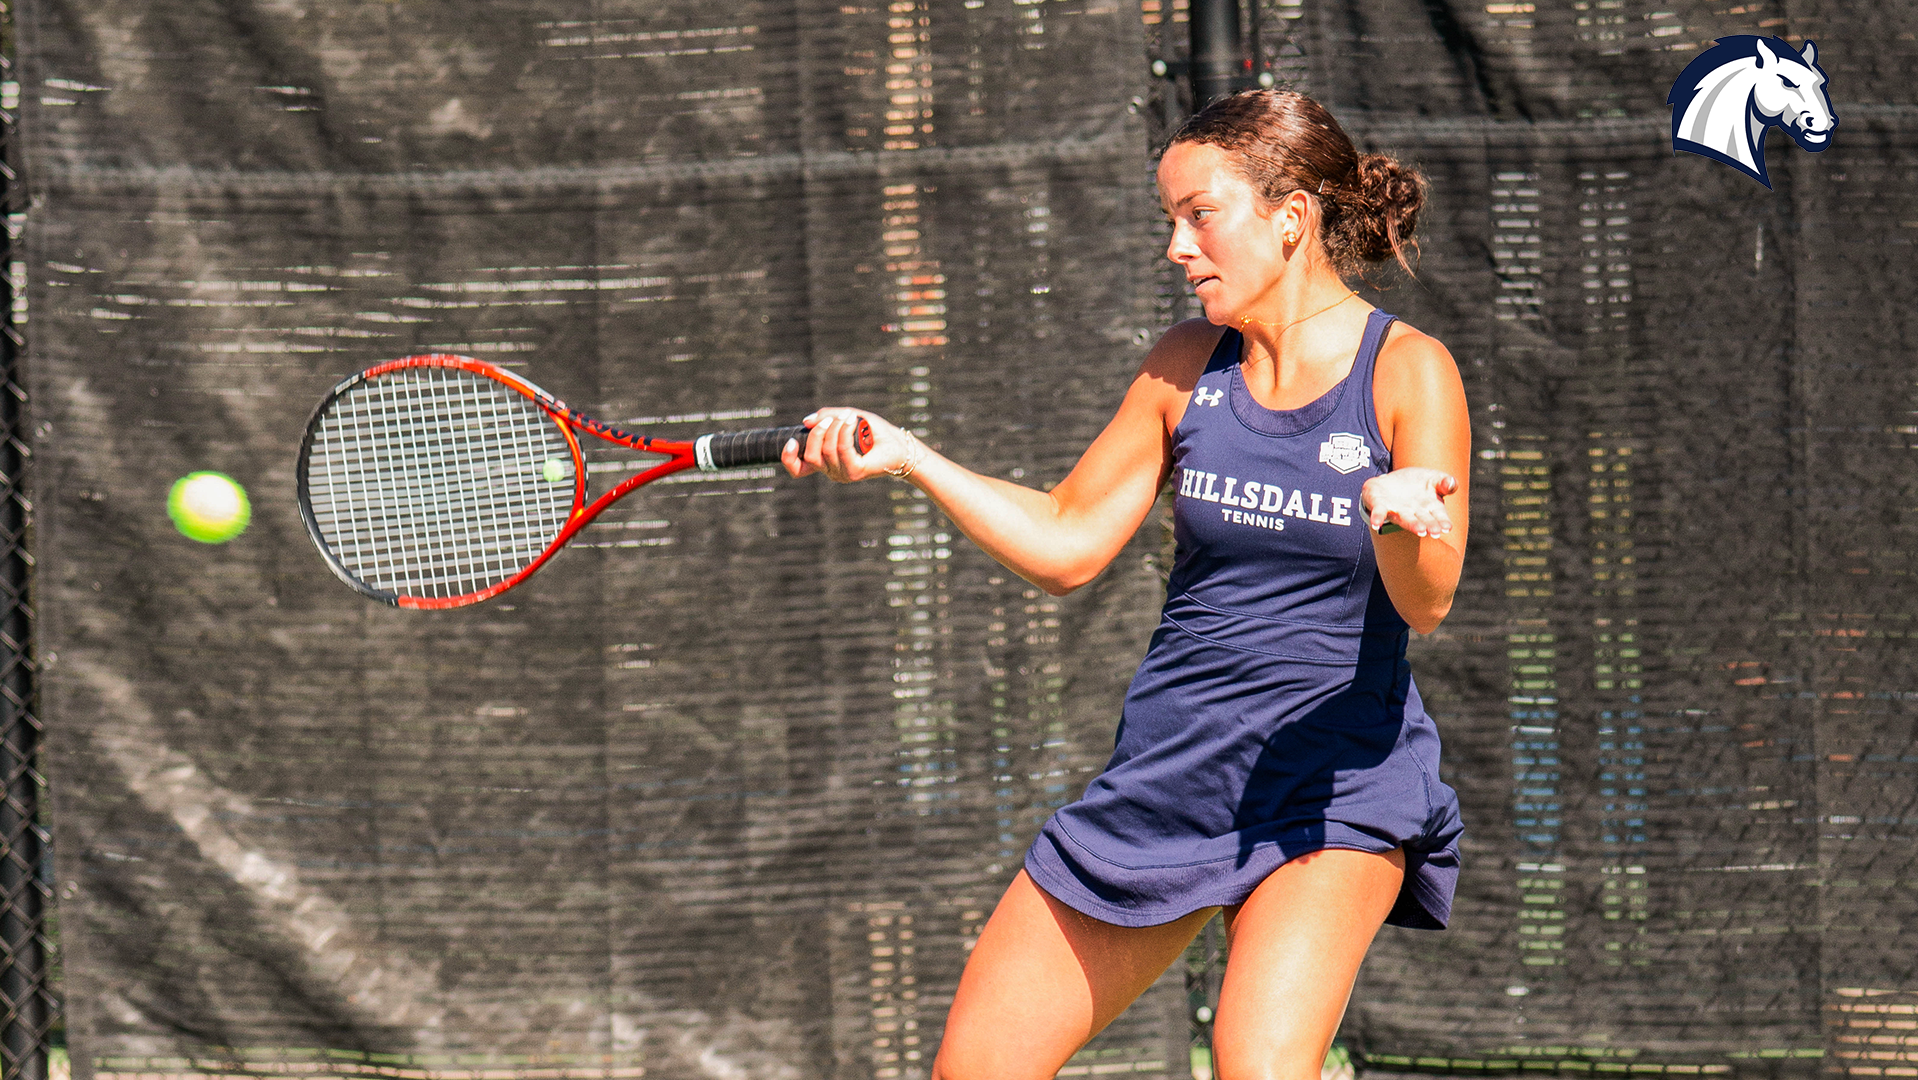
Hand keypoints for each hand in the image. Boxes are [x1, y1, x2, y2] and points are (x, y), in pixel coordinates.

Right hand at [781, 407, 917, 482]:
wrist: (899, 444)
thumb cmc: (873, 432)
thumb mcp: (846, 417)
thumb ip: (827, 416)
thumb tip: (807, 421)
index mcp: (825, 461)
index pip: (798, 469)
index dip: (789, 458)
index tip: (790, 442)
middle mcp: (831, 471)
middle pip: (811, 456)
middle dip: (818, 432)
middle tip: (834, 417)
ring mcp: (842, 474)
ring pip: (826, 451)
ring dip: (835, 428)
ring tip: (849, 417)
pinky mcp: (855, 472)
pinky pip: (842, 450)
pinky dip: (846, 432)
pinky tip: (853, 421)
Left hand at [1359, 467, 1457, 537]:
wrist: (1391, 481)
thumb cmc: (1417, 483)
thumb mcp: (1434, 478)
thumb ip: (1444, 482)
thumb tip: (1451, 483)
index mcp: (1429, 507)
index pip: (1438, 515)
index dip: (1442, 521)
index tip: (1447, 528)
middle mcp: (1413, 512)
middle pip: (1422, 519)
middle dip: (1428, 525)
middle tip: (1434, 533)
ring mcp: (1396, 510)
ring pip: (1404, 518)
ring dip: (1411, 524)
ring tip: (1419, 530)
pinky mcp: (1380, 504)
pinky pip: (1378, 512)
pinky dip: (1377, 517)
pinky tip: (1376, 524)